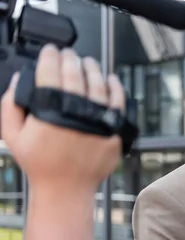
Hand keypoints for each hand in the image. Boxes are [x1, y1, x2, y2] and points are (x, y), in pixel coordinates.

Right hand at [0, 44, 123, 194]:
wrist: (67, 189)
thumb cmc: (41, 163)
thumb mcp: (13, 135)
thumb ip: (10, 105)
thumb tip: (20, 78)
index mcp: (49, 112)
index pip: (50, 72)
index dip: (49, 57)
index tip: (50, 51)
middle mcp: (76, 113)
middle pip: (75, 74)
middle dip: (70, 59)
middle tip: (67, 54)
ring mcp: (98, 121)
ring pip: (98, 84)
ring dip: (92, 68)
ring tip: (88, 62)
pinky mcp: (115, 130)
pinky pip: (118, 102)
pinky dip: (115, 87)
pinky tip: (110, 79)